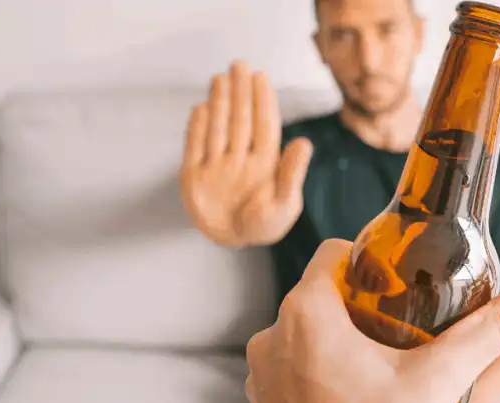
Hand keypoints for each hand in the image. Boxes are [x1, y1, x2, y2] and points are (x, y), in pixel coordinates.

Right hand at [180, 60, 313, 246]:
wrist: (233, 242)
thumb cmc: (265, 225)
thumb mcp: (285, 204)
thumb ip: (292, 173)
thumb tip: (305, 143)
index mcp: (265, 161)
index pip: (264, 125)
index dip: (262, 100)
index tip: (260, 76)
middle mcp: (241, 157)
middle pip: (240, 119)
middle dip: (240, 92)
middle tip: (238, 64)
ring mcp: (217, 164)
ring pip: (218, 128)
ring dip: (220, 103)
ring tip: (220, 78)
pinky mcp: (194, 175)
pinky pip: (195, 147)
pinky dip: (197, 128)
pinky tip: (201, 108)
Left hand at [245, 239, 499, 402]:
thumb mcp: (439, 381)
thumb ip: (490, 331)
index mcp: (305, 314)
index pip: (334, 252)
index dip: (370, 261)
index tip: (400, 284)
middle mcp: (272, 335)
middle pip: (323, 291)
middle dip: (362, 303)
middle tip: (402, 326)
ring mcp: (261, 370)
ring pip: (306, 328)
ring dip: (340, 335)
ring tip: (382, 360)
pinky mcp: (262, 399)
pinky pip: (292, 362)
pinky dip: (320, 366)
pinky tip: (355, 389)